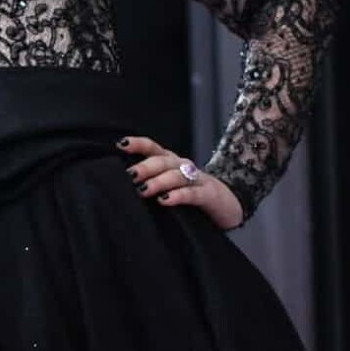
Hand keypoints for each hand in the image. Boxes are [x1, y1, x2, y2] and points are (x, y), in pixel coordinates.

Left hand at [120, 135, 243, 230]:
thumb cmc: (193, 197)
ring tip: (144, 190)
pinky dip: (178, 196)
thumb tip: (120, 188)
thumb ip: (150, 185)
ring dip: (158, 181)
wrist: (229, 206)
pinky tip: (165, 200)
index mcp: (171, 162)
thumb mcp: (170, 188)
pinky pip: (192, 193)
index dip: (138, 144)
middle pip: (162, 161)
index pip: (153, 148)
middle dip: (145, 167)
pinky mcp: (209, 195)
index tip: (120, 144)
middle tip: (130, 176)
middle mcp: (183, 166)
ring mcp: (197, 179)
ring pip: (176, 176)